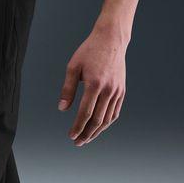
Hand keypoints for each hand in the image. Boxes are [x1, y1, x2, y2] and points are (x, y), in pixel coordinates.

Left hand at [57, 27, 126, 145]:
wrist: (111, 40)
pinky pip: (115, 112)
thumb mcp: (73, 66)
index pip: (85, 112)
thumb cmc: (89, 51)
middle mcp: (108, 90)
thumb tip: (62, 109)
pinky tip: (99, 126)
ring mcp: (117, 91)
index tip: (71, 136)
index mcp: (95, 84)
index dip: (78, 126)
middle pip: (97, 120)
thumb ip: (68, 89)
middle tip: (77, 142)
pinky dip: (107, 122)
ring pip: (108, 119)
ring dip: (97, 131)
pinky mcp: (121, 91)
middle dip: (87, 134)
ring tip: (86, 138)